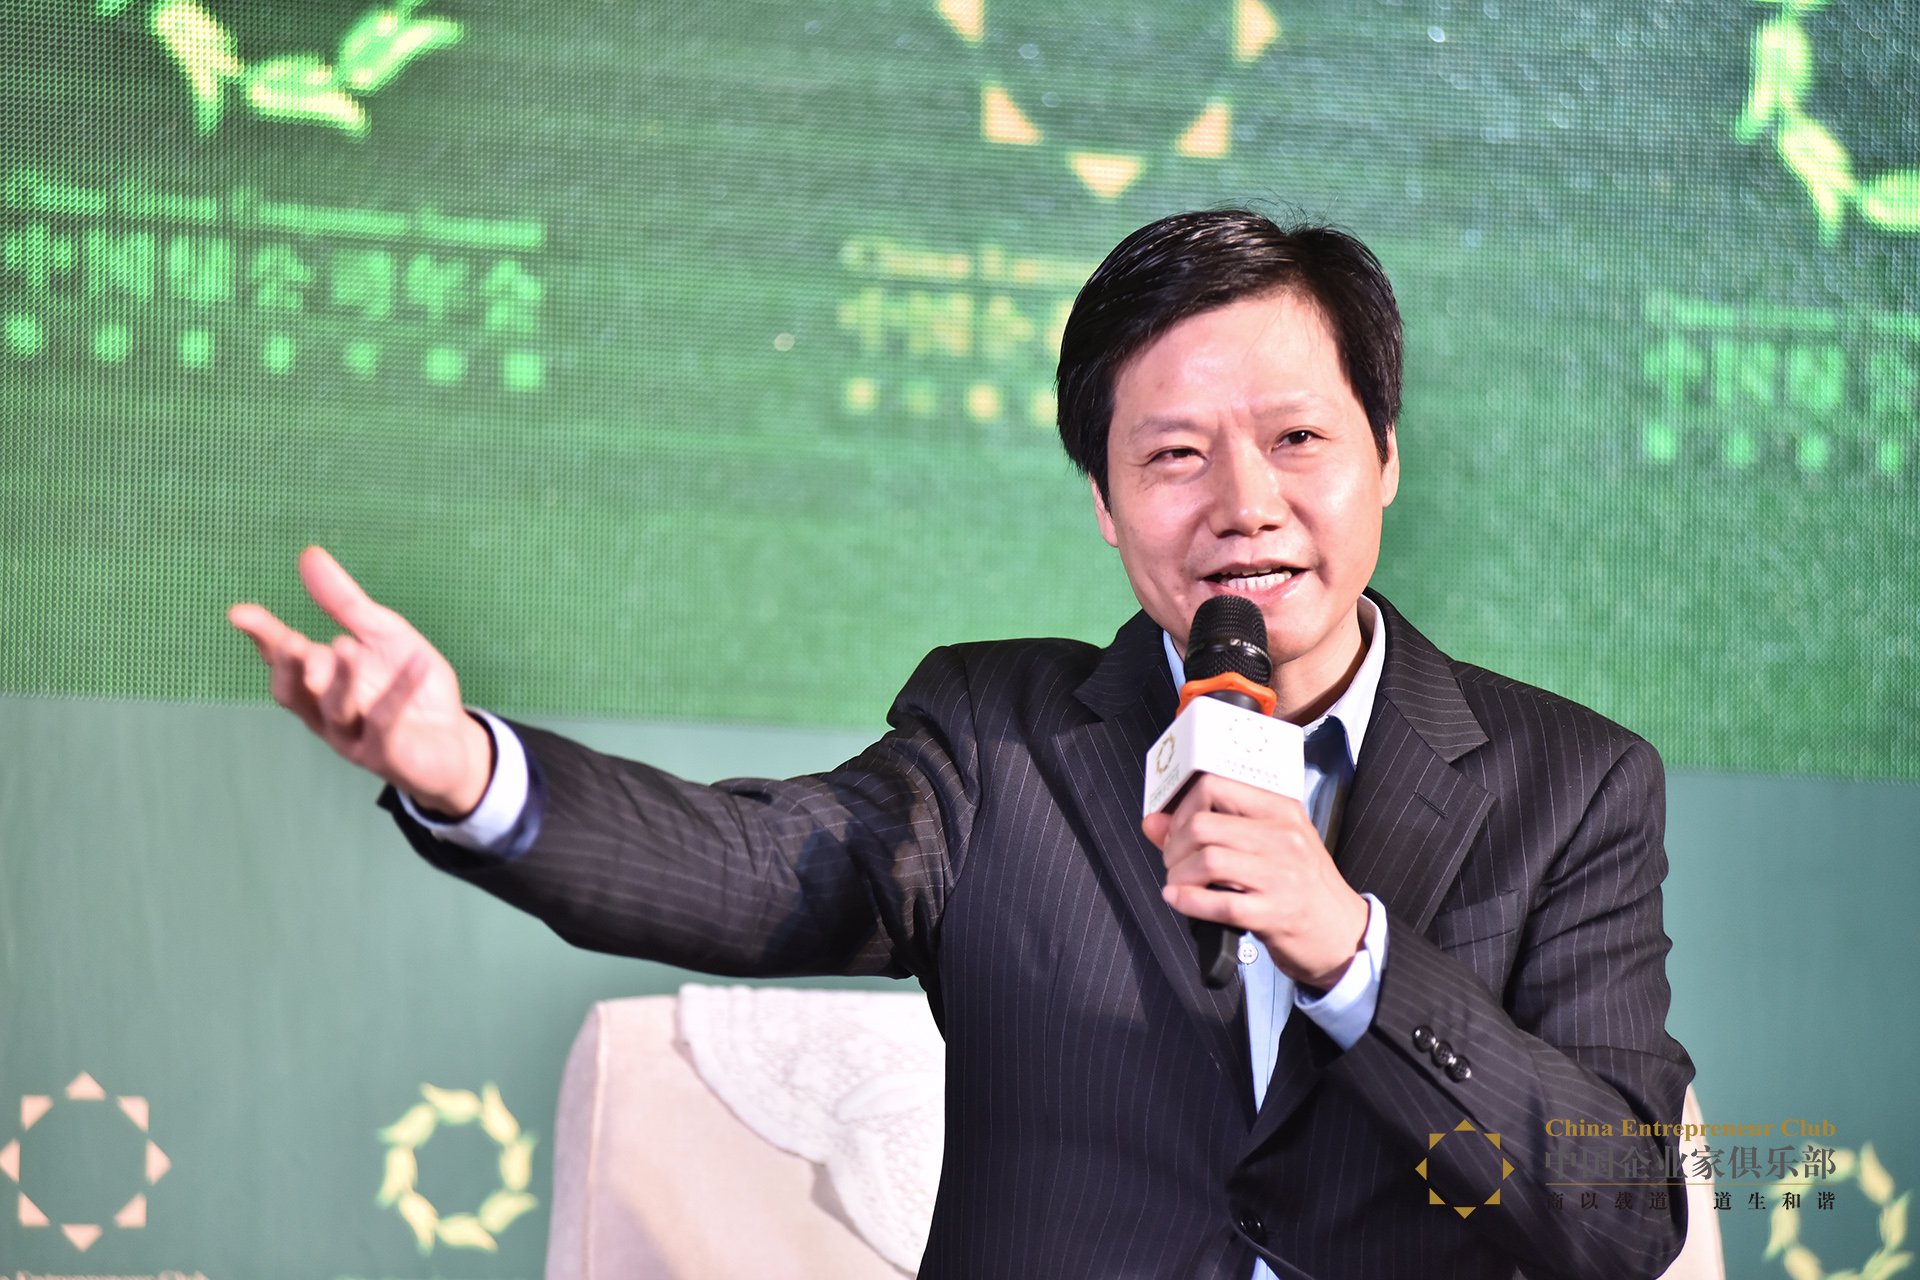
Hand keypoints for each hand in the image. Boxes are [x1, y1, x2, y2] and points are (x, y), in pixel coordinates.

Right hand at [228, 546, 492, 816]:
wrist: (452, 739)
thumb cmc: (407, 684)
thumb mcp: (381, 634)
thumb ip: (344, 602)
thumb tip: (309, 555)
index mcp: (318, 683)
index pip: (282, 659)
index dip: (262, 638)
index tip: (239, 613)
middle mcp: (324, 713)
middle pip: (295, 692)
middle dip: (291, 667)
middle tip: (290, 643)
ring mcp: (351, 737)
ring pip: (334, 709)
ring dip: (339, 679)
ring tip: (345, 646)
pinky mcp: (386, 754)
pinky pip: (387, 722)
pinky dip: (399, 692)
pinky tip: (419, 663)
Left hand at [1143, 773, 1369, 989]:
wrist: (1342, 932)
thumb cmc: (1302, 885)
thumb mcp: (1267, 844)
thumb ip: (1210, 828)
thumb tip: (1154, 822)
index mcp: (1280, 809)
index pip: (1214, 785)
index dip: (1181, 807)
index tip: (1174, 827)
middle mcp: (1283, 837)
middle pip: (1202, 826)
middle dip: (1173, 846)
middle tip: (1173, 860)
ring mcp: (1281, 876)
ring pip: (1207, 862)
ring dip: (1178, 875)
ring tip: (1177, 883)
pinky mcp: (1275, 913)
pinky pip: (1219, 904)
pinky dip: (1188, 902)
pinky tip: (1180, 900)